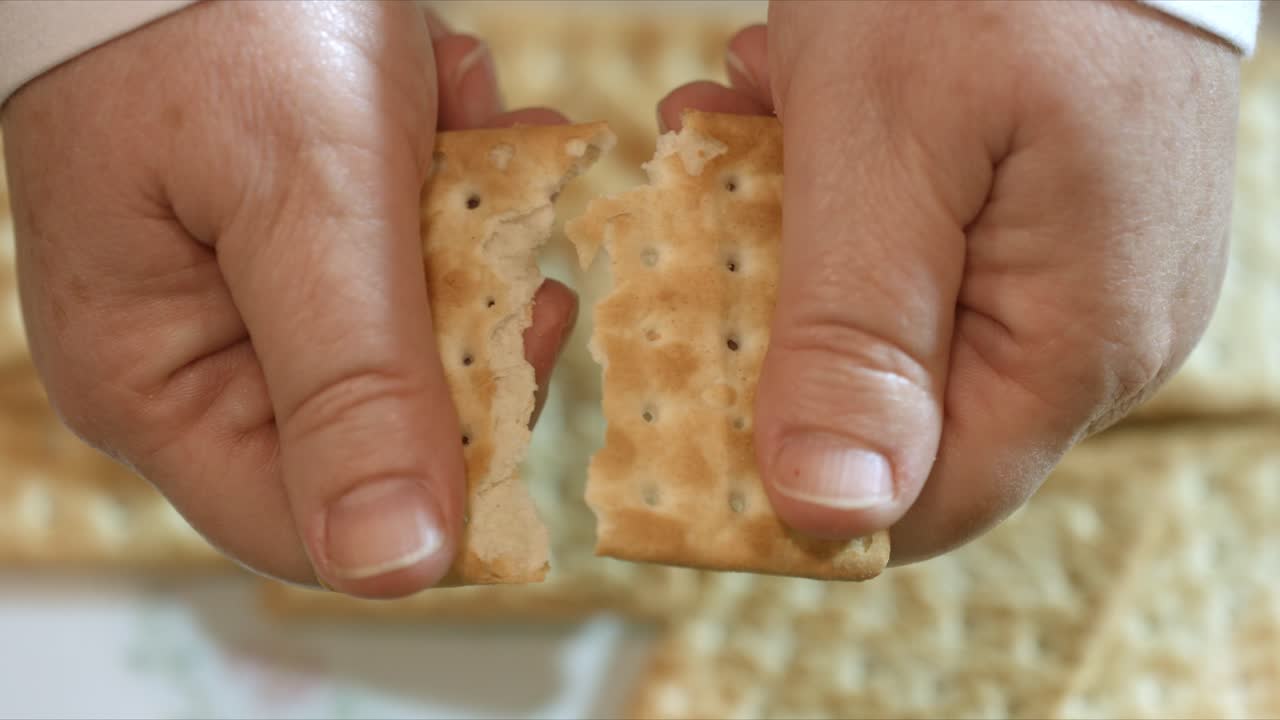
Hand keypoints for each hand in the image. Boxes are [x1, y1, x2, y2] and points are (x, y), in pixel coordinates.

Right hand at [2, 1, 576, 596]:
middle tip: (498, 225)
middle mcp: (199, 359)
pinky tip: (444, 103)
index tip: (527, 380)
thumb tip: (395, 566)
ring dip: (465, 233)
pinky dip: (447, 186)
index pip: (312, 528)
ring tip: (460, 124)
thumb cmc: (222, 16)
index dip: (437, 491)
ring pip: (413, 335)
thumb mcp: (308, 204)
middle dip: (461, 320)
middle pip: (381, 430)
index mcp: (158, 384)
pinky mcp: (304, 234)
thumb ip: (353, 386)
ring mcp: (253, 293)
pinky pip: (406, 257)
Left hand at [659, 0, 1240, 563]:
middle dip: (776, 333)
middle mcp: (1091, 332)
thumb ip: (856, 337)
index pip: (924, 505)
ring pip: (890, 328)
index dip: (795, 487)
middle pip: (894, 416)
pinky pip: (919, 258)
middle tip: (707, 218)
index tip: (687, 415)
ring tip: (742, 133)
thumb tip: (828, 514)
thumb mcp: (886, 146)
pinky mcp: (1040, 219)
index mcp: (1073, 344)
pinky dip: (839, 200)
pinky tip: (795, 113)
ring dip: (793, 246)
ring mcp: (1071, 273)